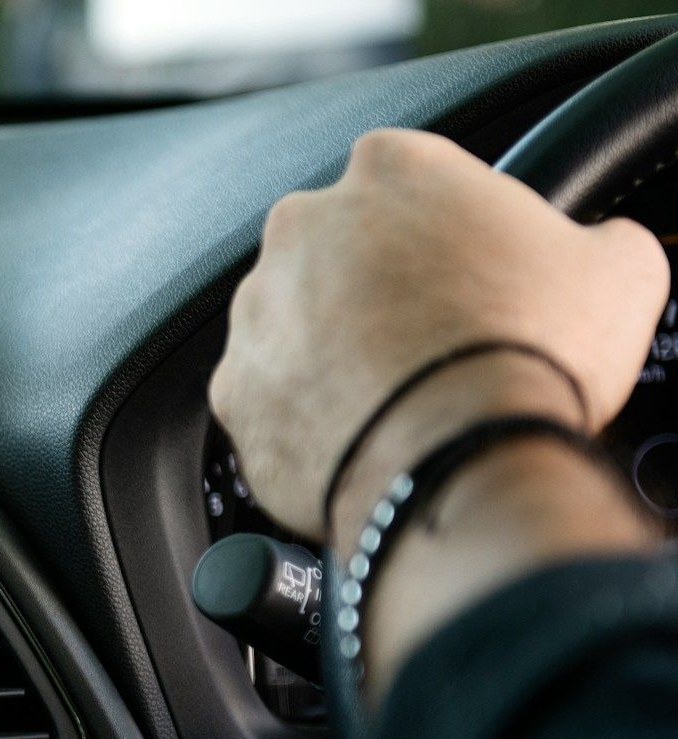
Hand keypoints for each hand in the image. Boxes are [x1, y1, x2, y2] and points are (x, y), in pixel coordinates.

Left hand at [210, 128, 667, 541]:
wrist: (456, 460)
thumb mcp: (616, 269)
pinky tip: (358, 436)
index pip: (413, 182)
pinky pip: (269, 398)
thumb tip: (598, 249)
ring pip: (296, 324)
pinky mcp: (232, 388)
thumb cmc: (529, 354)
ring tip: (398, 398)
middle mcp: (304, 226)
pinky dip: (304, 418)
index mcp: (392, 167)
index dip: (449, 233)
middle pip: (343, 250)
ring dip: (334, 354)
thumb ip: (593, 238)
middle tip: (435, 341)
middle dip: (379, 292)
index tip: (473, 273)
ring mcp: (256, 309)